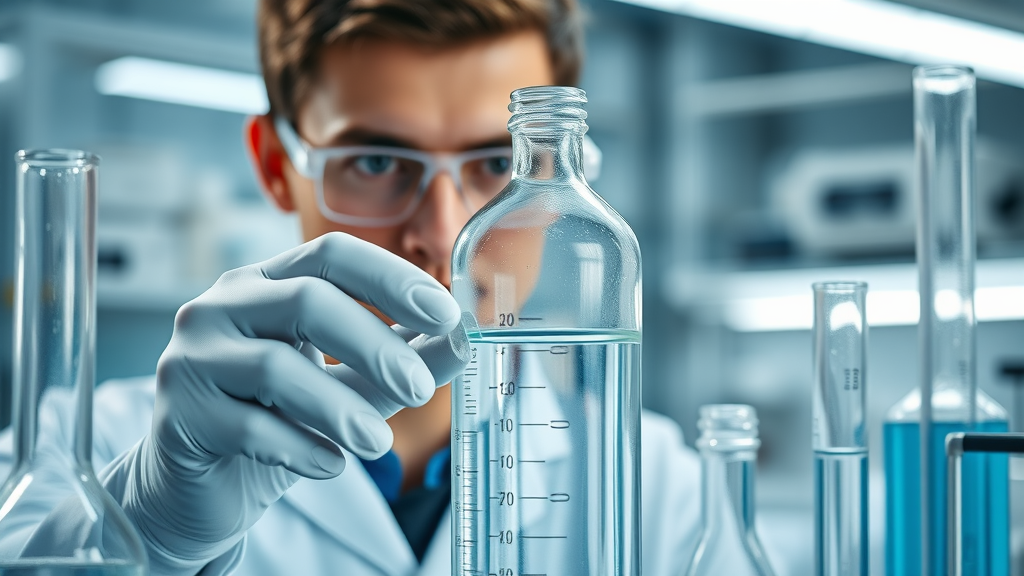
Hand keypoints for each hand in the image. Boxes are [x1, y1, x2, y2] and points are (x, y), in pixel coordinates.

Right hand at [113, 232, 465, 573]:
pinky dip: (299, 447)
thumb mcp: (351, 386)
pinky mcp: (178, 413)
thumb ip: (402, 362)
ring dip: (340, 408)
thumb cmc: (278, 419)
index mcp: (267, 282)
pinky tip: (331, 466)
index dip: (391, 278)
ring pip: (274, 366)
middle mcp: (223, 305)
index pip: (332, 256)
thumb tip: (465, 341)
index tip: (445, 313)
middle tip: (419, 389)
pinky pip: (246, 427)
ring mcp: (193, 356)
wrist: (203, 484)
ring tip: (379, 444)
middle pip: (306, 301)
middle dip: (374, 345)